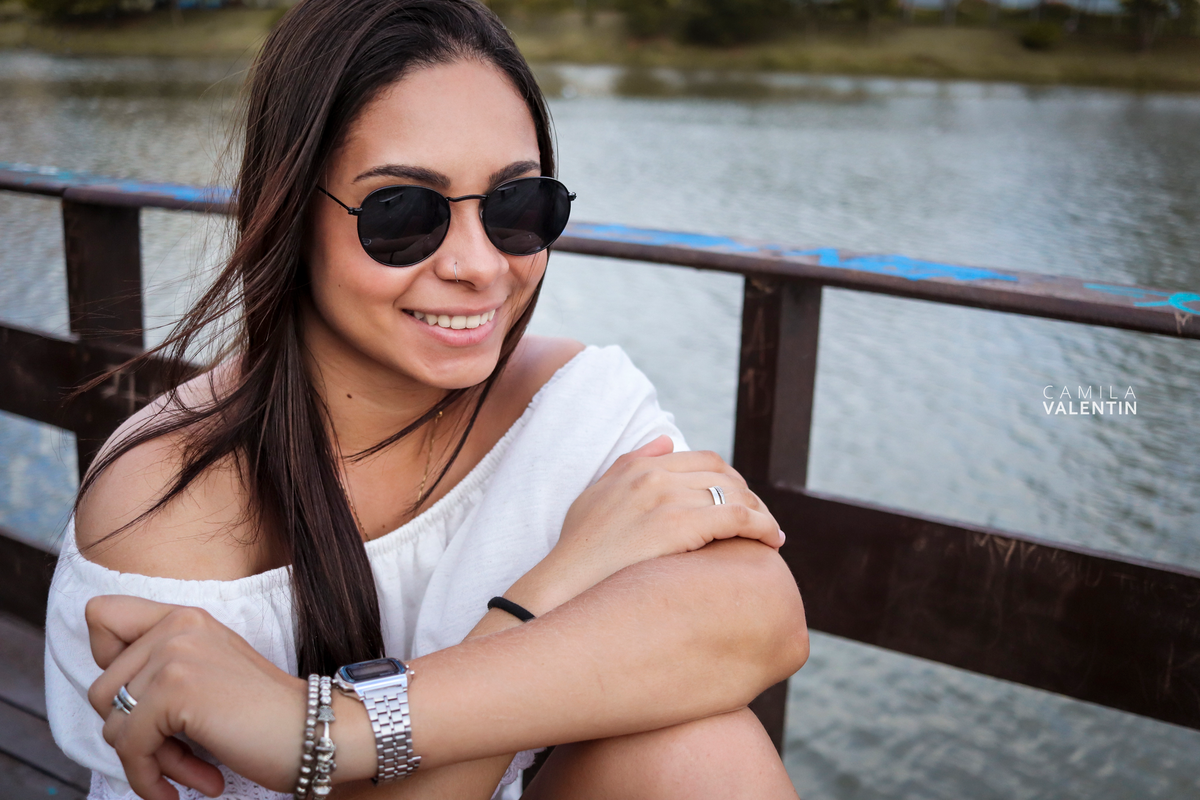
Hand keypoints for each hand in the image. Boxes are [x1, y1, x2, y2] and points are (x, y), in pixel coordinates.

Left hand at [85, 595, 310, 799]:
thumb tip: (108, 699)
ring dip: (148, 760)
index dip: (108, 662)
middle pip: (100, 689)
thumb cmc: (262, 715)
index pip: (102, 616)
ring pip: (113, 724)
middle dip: (134, 733)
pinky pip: (129, 748)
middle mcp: (177, 625)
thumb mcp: (209, 670)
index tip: (142, 695)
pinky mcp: (175, 691)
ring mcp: (175, 655)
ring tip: (190, 768)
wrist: (313, 730)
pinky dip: (148, 779)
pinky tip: (183, 789)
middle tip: (178, 751)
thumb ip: (163, 664)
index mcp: (184, 616)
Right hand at [537, 436, 782, 603]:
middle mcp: (654, 476)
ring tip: (771, 534)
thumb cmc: (578, 551)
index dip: (731, 479)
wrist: (564, 585)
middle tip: (763, 521)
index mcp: (637, 467)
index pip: (704, 460)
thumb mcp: (596, 496)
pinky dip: (762, 526)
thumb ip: (631, 463)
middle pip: (724, 475)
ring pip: (736, 494)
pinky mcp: (678, 525)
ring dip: (762, 512)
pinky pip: (737, 517)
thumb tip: (666, 441)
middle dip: (750, 496)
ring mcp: (666, 498)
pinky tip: (771, 542)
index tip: (743, 501)